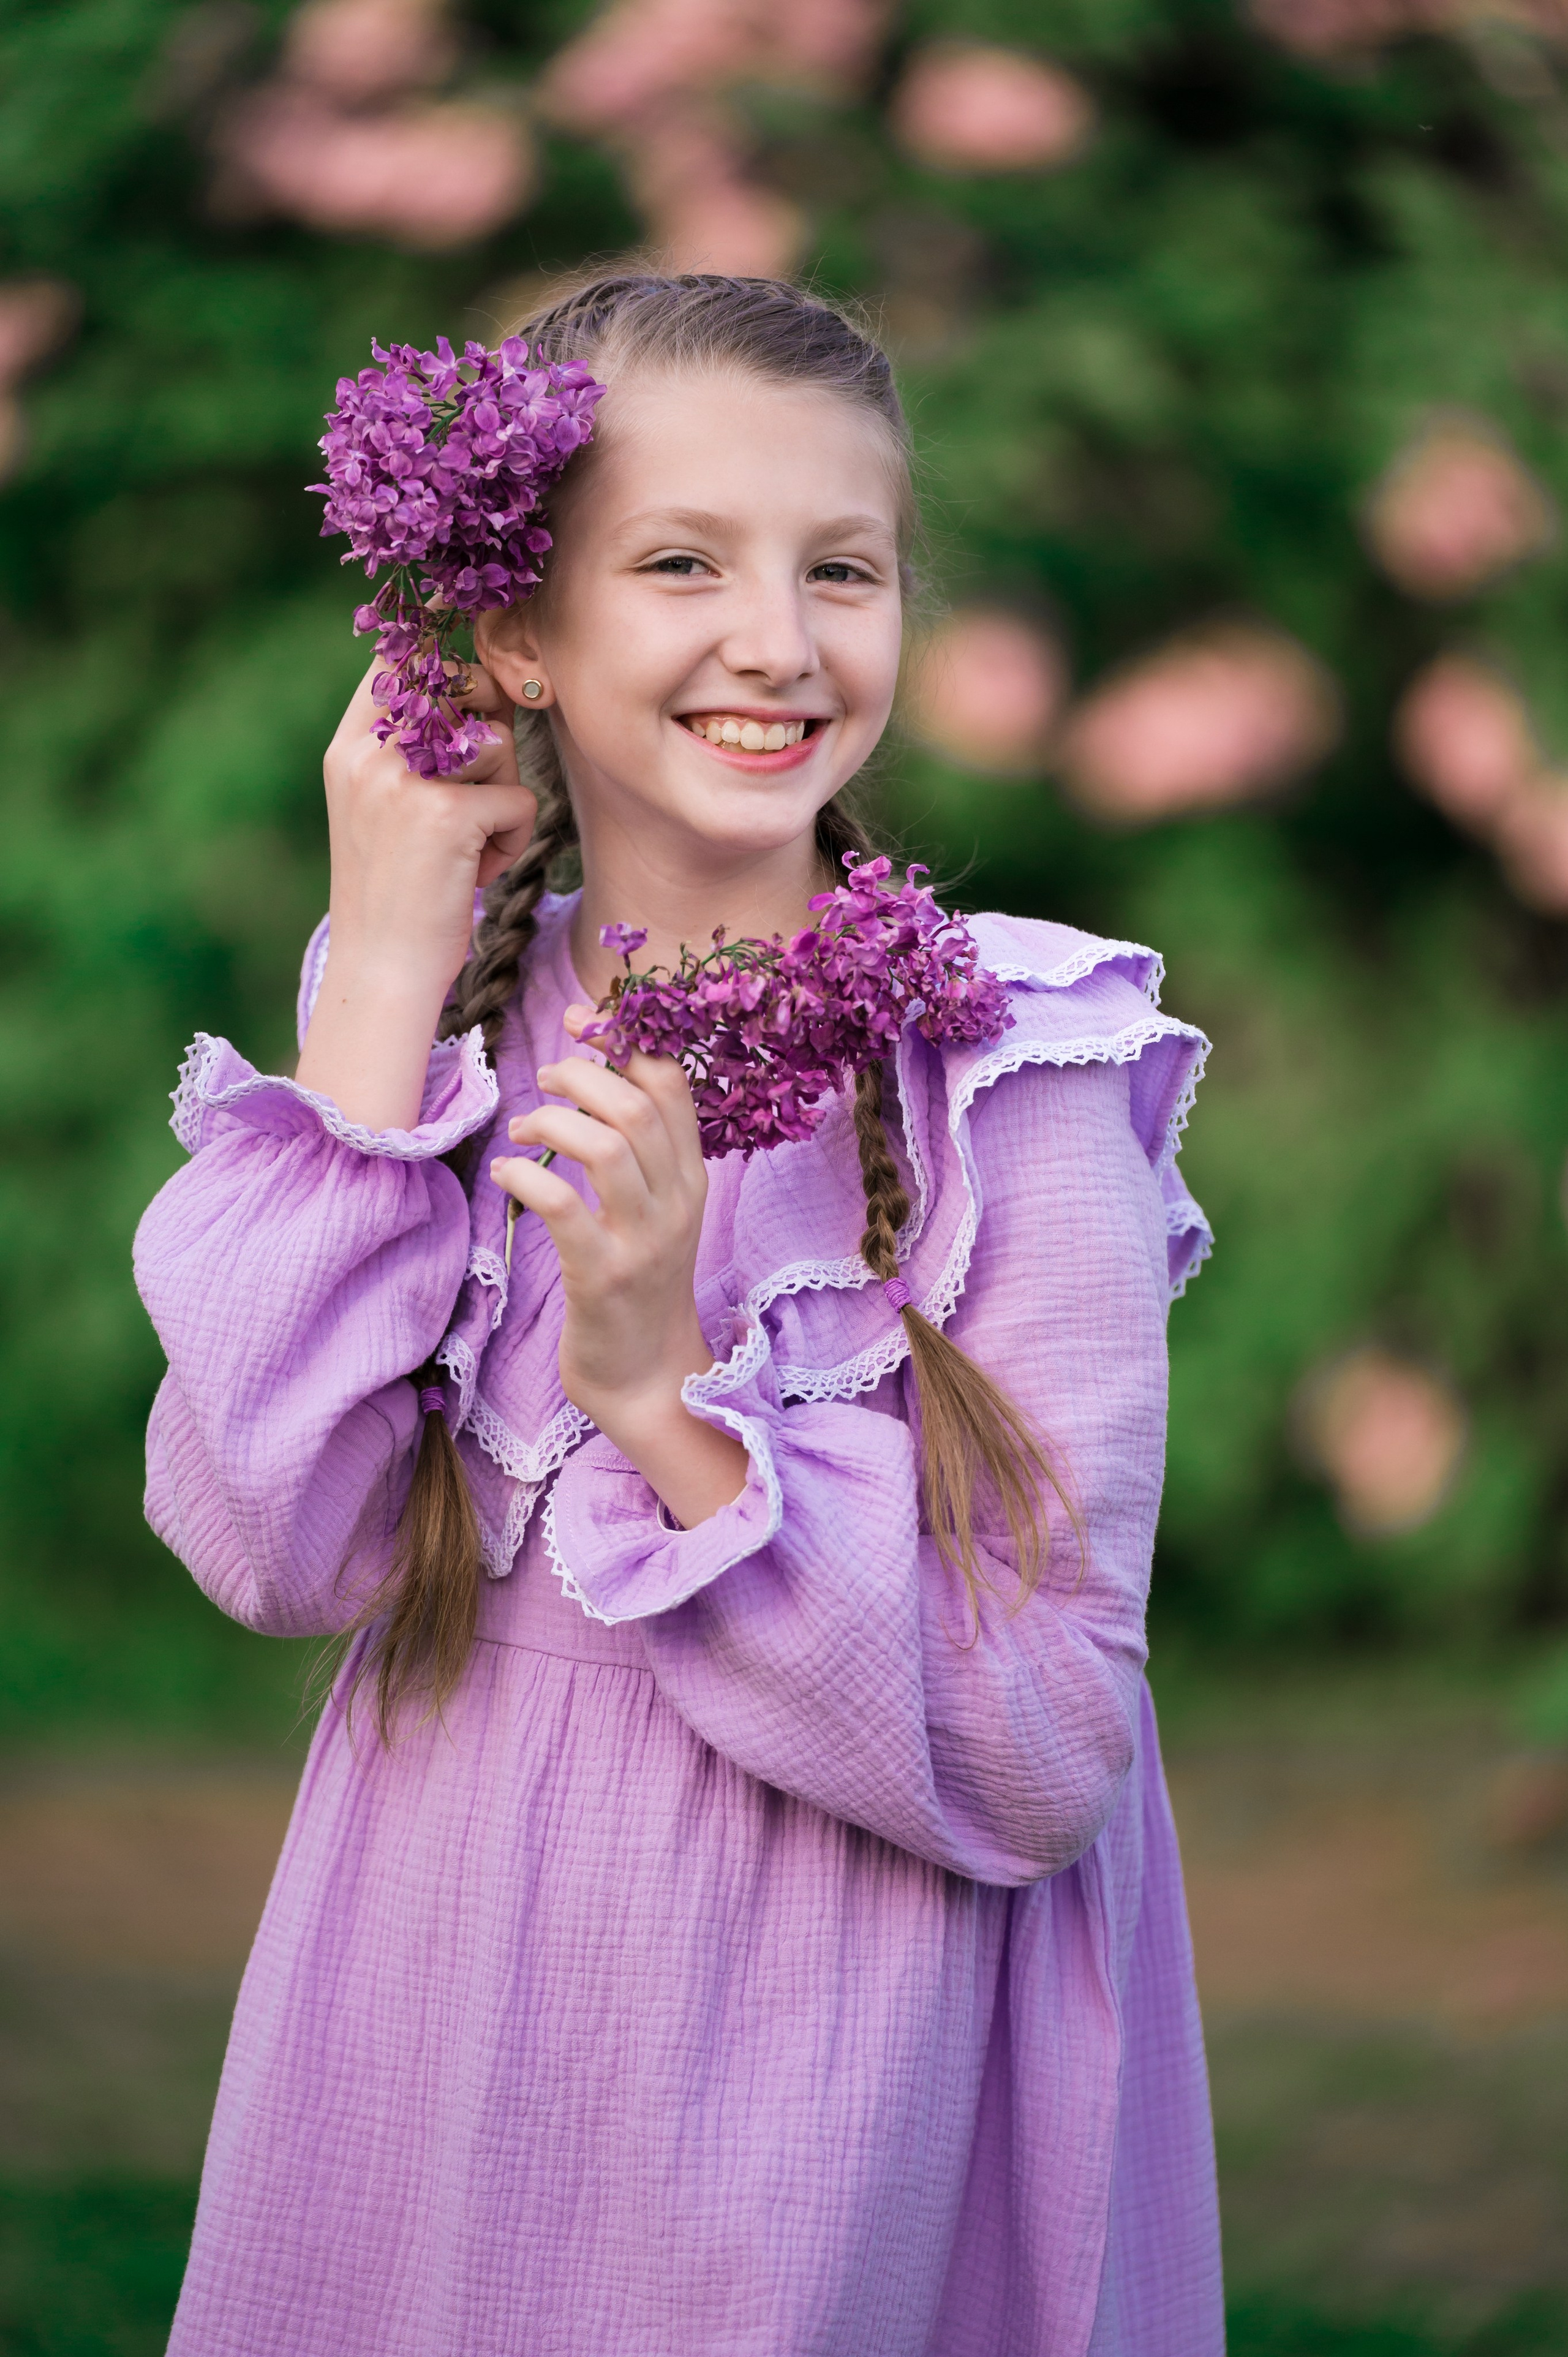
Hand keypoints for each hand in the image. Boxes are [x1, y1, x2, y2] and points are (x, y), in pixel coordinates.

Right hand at [296, 657, 536, 1129]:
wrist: (383, 971)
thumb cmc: (398, 893)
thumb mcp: (385, 809)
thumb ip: (418, 751)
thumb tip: (495, 693)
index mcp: (348, 748)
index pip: (401, 662)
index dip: (453, 672)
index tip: (477, 707)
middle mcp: (369, 755)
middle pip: (462, 690)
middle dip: (491, 734)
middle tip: (480, 792)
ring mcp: (405, 781)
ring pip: (497, 743)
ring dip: (503, 797)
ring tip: (472, 849)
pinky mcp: (447, 816)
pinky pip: (518, 799)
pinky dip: (513, 843)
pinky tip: (480, 875)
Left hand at [489, 1013, 748, 1526]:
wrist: (650, 1378)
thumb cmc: (639, 1287)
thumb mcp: (657, 1212)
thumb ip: (638, 1151)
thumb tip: (592, 1075)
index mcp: (692, 1179)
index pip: (672, 1084)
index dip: (624, 1041)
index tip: (582, 1024)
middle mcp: (678, 1203)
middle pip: (638, 1105)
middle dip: (581, 1074)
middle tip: (543, 1080)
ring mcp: (644, 1241)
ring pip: (609, 1146)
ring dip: (554, 1122)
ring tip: (524, 1128)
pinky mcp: (603, 1277)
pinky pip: (564, 1206)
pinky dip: (527, 1177)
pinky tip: (507, 1175)